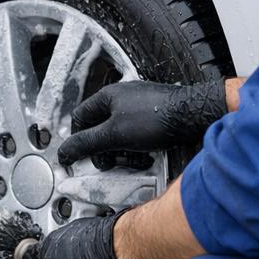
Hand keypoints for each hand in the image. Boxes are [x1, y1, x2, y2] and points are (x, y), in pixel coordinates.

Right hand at [57, 79, 227, 164]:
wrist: (194, 116)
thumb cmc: (155, 119)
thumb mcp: (113, 135)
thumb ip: (85, 144)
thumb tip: (64, 152)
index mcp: (107, 96)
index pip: (80, 118)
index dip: (78, 140)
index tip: (81, 156)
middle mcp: (122, 97)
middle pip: (100, 128)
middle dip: (103, 149)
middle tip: (108, 162)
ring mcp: (140, 105)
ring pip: (119, 133)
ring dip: (122, 150)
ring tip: (132, 159)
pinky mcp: (155, 115)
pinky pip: (137, 134)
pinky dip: (137, 147)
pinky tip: (146, 155)